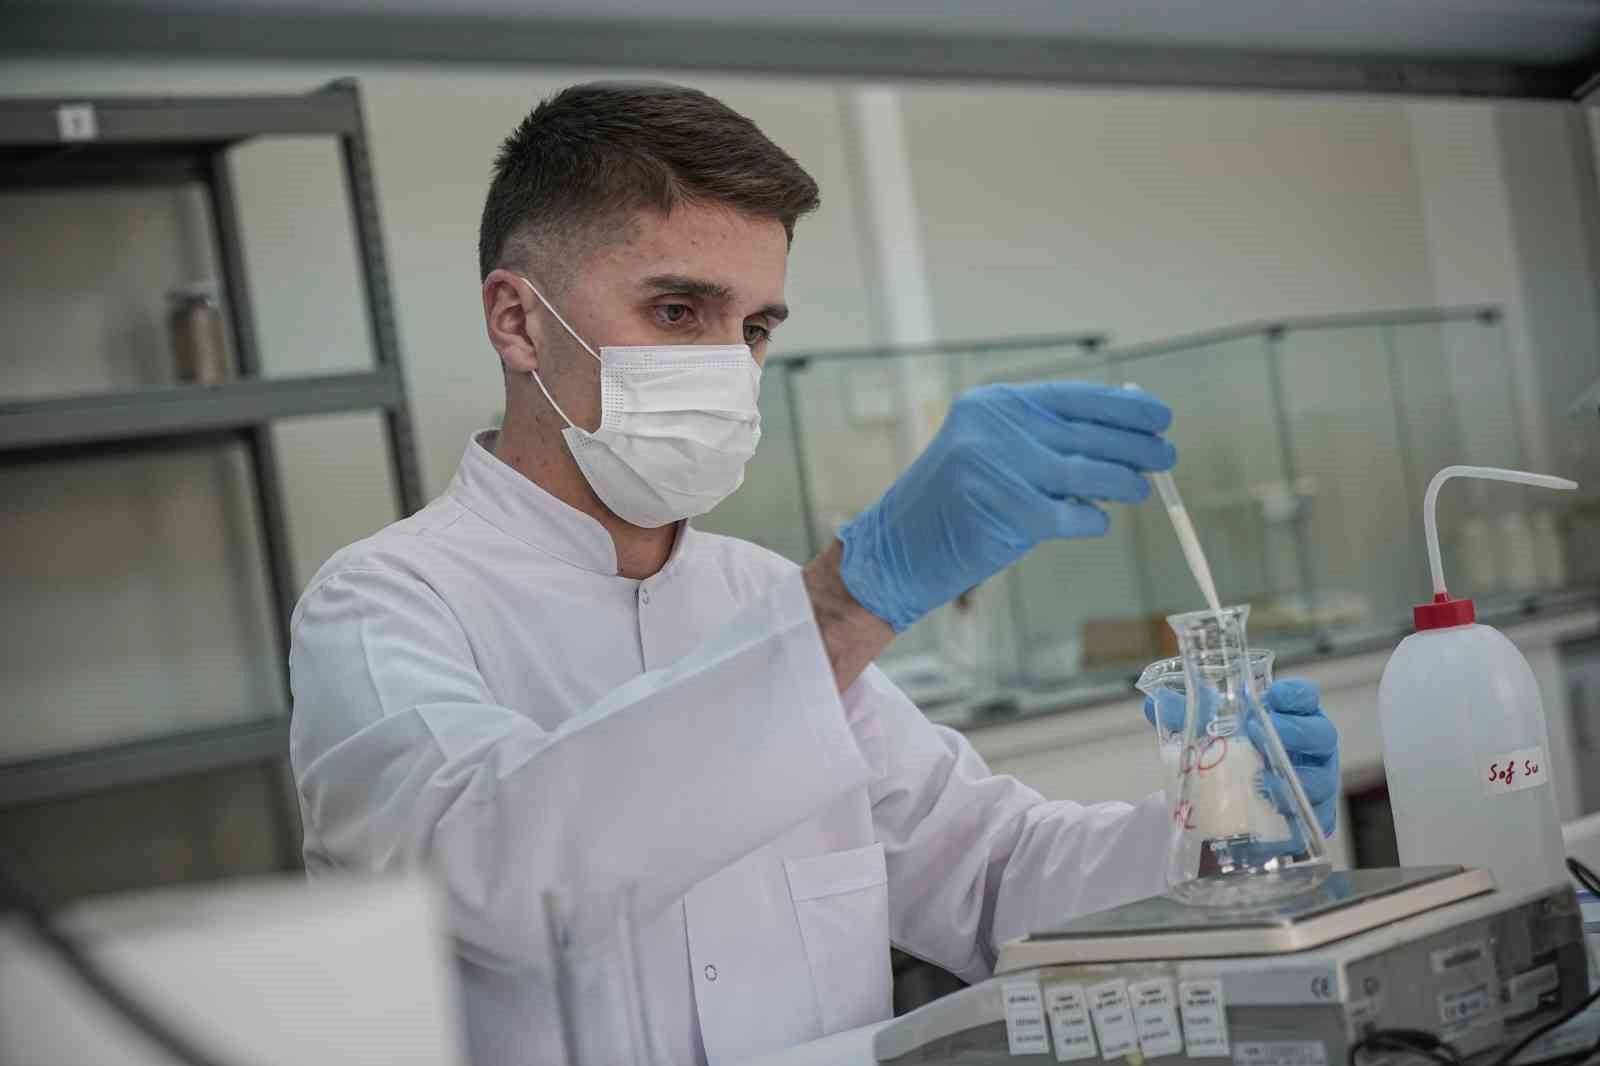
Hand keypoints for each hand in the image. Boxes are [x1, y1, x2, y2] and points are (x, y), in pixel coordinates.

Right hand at [836, 382, 1175, 631]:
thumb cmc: (950, 503)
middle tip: (1167, 455)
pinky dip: (1093, 520)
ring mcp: (1004, 469)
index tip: (1159, 416)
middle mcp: (998, 428)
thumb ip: (1043, 436)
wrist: (895, 549)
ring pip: (1091, 473)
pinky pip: (1075, 515)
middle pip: (1090, 433)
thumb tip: (1121, 430)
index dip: (1125, 406)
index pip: (1076, 396)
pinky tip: (1096, 521)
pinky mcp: (1012, 513)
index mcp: (995, 403)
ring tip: (1142, 489)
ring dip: (1126, 482)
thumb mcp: (988, 450)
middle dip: (1138, 445)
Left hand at [1143, 678, 1339, 836]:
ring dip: (1290, 775)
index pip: (1305, 697)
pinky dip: (1293, 812)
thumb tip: (1155, 700)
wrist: (1236, 806)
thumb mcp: (1208, 732)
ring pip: (1319, 778)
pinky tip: (1269, 808)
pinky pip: (1313, 816)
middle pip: (1321, 734)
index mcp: (1292, 717)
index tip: (1273, 694)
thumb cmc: (1232, 757)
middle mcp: (1311, 749)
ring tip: (1260, 776)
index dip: (1296, 694)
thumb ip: (1186, 714)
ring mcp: (1316, 783)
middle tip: (1257, 732)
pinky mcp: (1311, 818)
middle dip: (1294, 731)